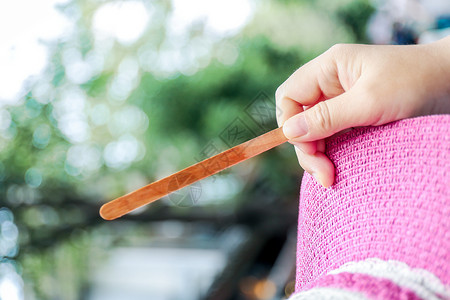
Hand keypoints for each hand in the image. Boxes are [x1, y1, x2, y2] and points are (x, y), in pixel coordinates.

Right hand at [276, 36, 449, 186]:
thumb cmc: (415, 83)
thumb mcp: (369, 102)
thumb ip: (327, 117)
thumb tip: (288, 132)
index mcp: (328, 68)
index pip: (289, 96)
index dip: (289, 123)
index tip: (307, 148)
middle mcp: (330, 83)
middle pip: (299, 118)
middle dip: (307, 147)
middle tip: (324, 174)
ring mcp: (341, 100)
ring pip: (313, 130)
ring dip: (318, 154)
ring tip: (330, 177)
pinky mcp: (354, 116)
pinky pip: (331, 136)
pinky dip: (331, 153)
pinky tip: (336, 168)